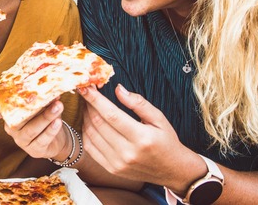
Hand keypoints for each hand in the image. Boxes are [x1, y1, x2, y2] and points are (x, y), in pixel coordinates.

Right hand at [0, 96, 69, 160]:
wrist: (56, 139)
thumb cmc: (44, 117)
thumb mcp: (41, 106)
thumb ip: (42, 98)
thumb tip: (52, 87)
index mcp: (9, 115)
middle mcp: (11, 128)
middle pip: (17, 119)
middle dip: (32, 107)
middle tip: (47, 96)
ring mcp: (22, 141)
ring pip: (31, 130)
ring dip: (45, 117)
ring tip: (58, 106)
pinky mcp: (34, 150)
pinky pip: (41, 140)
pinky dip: (51, 130)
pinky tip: (58, 121)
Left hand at [80, 85, 198, 185]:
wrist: (172, 170)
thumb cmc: (166, 141)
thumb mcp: (159, 118)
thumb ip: (138, 103)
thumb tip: (118, 89)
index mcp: (141, 137)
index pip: (111, 114)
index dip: (95, 99)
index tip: (85, 87)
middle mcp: (127, 152)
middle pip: (98, 123)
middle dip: (88, 105)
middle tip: (86, 93)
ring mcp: (118, 163)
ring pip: (91, 135)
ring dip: (85, 117)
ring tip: (87, 106)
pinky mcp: (111, 169)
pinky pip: (90, 148)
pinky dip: (86, 132)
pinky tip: (89, 122)